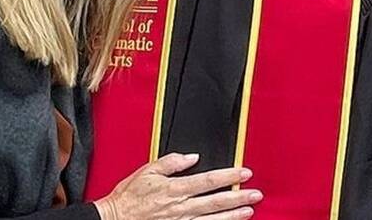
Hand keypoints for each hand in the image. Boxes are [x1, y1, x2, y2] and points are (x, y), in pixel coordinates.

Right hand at [94, 153, 260, 219]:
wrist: (116, 219)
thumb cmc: (129, 197)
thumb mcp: (147, 171)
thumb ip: (171, 162)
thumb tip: (191, 157)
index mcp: (174, 188)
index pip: (208, 180)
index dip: (229, 176)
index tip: (244, 173)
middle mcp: (181, 206)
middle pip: (216, 200)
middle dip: (238, 196)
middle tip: (256, 193)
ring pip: (213, 218)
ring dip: (233, 214)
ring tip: (249, 210)